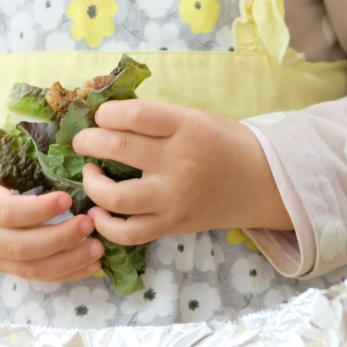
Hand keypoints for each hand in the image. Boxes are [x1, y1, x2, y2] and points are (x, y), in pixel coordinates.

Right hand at [0, 145, 104, 281]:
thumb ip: (14, 152)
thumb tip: (61, 138)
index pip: (5, 212)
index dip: (38, 210)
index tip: (67, 198)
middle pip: (20, 247)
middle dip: (59, 239)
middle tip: (90, 223)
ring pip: (29, 269)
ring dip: (67, 262)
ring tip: (98, 249)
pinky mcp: (0, 267)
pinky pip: (34, 277)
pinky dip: (64, 274)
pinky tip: (91, 266)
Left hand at [72, 99, 291, 245]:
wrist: (263, 182)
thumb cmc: (224, 143)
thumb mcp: (194, 117)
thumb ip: (155, 119)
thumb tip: (104, 117)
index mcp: (186, 127)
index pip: (135, 114)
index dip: (106, 113)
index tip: (101, 116)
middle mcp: (179, 162)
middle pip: (117, 148)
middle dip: (88, 141)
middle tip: (83, 141)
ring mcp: (175, 198)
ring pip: (116, 196)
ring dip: (91, 183)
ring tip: (91, 173)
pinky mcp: (172, 225)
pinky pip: (129, 233)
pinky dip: (105, 225)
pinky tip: (99, 212)